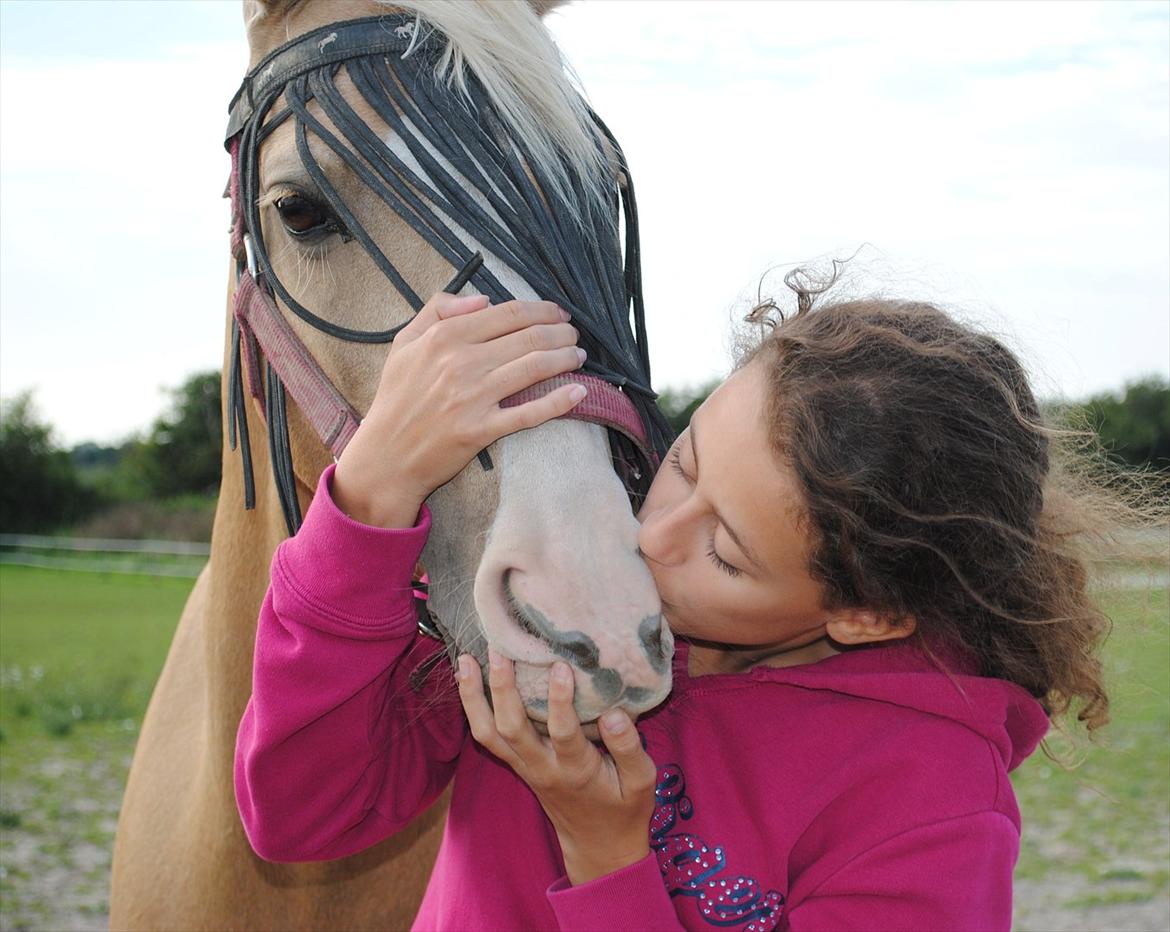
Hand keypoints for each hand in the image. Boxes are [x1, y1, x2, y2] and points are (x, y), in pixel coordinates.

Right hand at [333, 294, 585, 527]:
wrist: (386, 455)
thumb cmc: (396, 398)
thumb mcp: (404, 343)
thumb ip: (437, 310)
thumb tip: (482, 299)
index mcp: (444, 337)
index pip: (507, 313)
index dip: (542, 310)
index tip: (557, 313)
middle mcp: (461, 363)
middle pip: (528, 337)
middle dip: (561, 332)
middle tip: (574, 334)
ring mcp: (473, 398)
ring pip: (534, 368)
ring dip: (565, 358)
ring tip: (578, 356)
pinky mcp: (481, 431)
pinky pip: (529, 413)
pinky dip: (559, 402)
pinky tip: (579, 392)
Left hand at [456, 650, 656, 884]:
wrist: (598, 845)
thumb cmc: (624, 808)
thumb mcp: (642, 782)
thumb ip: (629, 748)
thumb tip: (614, 713)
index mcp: (576, 770)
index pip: (563, 733)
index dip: (560, 700)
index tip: (561, 665)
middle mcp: (542, 768)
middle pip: (511, 729)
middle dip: (502, 689)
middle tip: (498, 651)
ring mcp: (525, 767)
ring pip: (489, 734)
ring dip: (474, 698)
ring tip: (467, 660)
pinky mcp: (517, 764)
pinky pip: (488, 737)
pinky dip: (474, 708)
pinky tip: (468, 678)